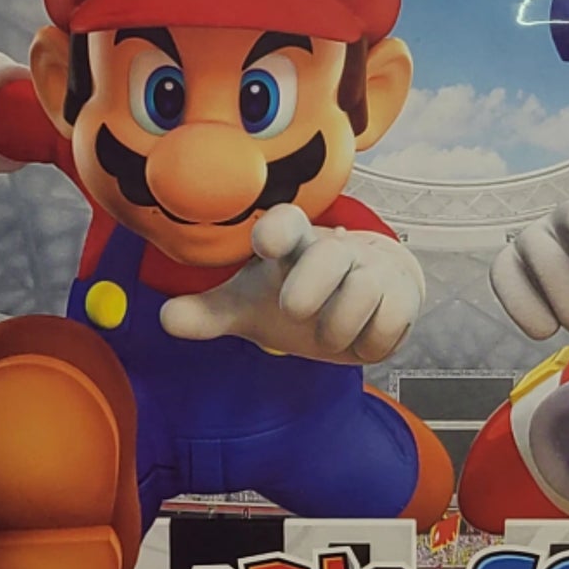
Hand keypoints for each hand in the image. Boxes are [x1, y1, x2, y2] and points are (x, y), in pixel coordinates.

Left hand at [160, 204, 423, 364]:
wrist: (367, 295)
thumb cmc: (299, 294)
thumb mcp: (251, 308)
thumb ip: (209, 314)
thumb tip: (165, 319)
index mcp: (291, 245)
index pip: (285, 225)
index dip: (276, 230)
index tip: (267, 241)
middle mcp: (334, 249)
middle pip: (328, 256)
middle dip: (310, 289)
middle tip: (294, 311)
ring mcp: (372, 269)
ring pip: (361, 293)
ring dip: (337, 329)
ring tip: (328, 332)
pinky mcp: (402, 295)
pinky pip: (389, 325)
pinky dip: (370, 343)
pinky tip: (362, 335)